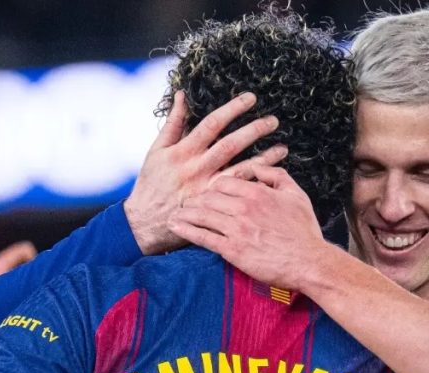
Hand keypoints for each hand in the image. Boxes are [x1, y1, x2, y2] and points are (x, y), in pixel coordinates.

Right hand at [124, 90, 287, 253]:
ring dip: (263, 159)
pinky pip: (239, 193)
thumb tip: (183, 95)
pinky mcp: (213, 206)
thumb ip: (173, 123)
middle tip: (273, 121)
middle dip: (253, 130)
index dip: (232, 109)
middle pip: (230, 145)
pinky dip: (256, 183)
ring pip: (240, 170)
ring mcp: (206, 188)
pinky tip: (271, 176)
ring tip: (283, 148)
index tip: (250, 99)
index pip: (211, 124)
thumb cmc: (151, 183)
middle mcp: (196, 169)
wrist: (144, 222)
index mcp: (182, 152)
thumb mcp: (156, 150)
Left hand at [169, 165, 326, 289]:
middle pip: (207, 197)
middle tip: (185, 203)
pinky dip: (186, 230)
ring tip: (173, 214)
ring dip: (185, 213)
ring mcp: (236, 229)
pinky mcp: (232, 250)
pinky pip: (202, 236)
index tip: (206, 192)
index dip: (212, 187)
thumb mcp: (296, 195)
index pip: (223, 182)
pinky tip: (175, 227)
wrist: (309, 262)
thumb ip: (276, 176)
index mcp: (257, 193)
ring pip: (201, 214)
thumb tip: (258, 167)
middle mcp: (243, 208)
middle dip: (195, 200)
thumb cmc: (304, 232)